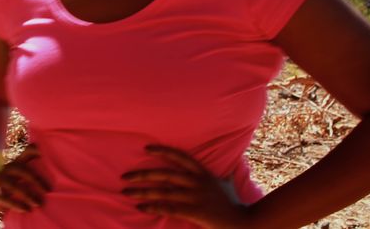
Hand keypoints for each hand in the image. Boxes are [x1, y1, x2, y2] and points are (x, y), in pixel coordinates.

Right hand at [0, 145, 50, 214]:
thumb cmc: (8, 184)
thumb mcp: (18, 174)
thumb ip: (30, 166)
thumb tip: (44, 157)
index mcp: (15, 164)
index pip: (26, 153)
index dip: (34, 150)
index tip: (44, 152)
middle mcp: (6, 170)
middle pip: (22, 170)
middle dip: (36, 180)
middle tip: (48, 190)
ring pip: (15, 187)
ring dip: (28, 195)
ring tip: (38, 204)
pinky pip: (5, 199)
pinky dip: (17, 205)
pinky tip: (26, 210)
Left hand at [121, 145, 254, 228]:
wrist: (245, 223)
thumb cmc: (233, 205)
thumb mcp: (225, 184)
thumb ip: (221, 176)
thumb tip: (227, 168)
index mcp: (203, 173)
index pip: (180, 157)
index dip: (163, 151)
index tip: (146, 148)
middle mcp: (198, 182)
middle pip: (165, 174)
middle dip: (142, 174)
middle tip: (124, 176)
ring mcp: (196, 197)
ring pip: (163, 192)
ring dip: (142, 192)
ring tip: (126, 192)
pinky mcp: (195, 212)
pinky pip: (169, 208)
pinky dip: (153, 207)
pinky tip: (141, 207)